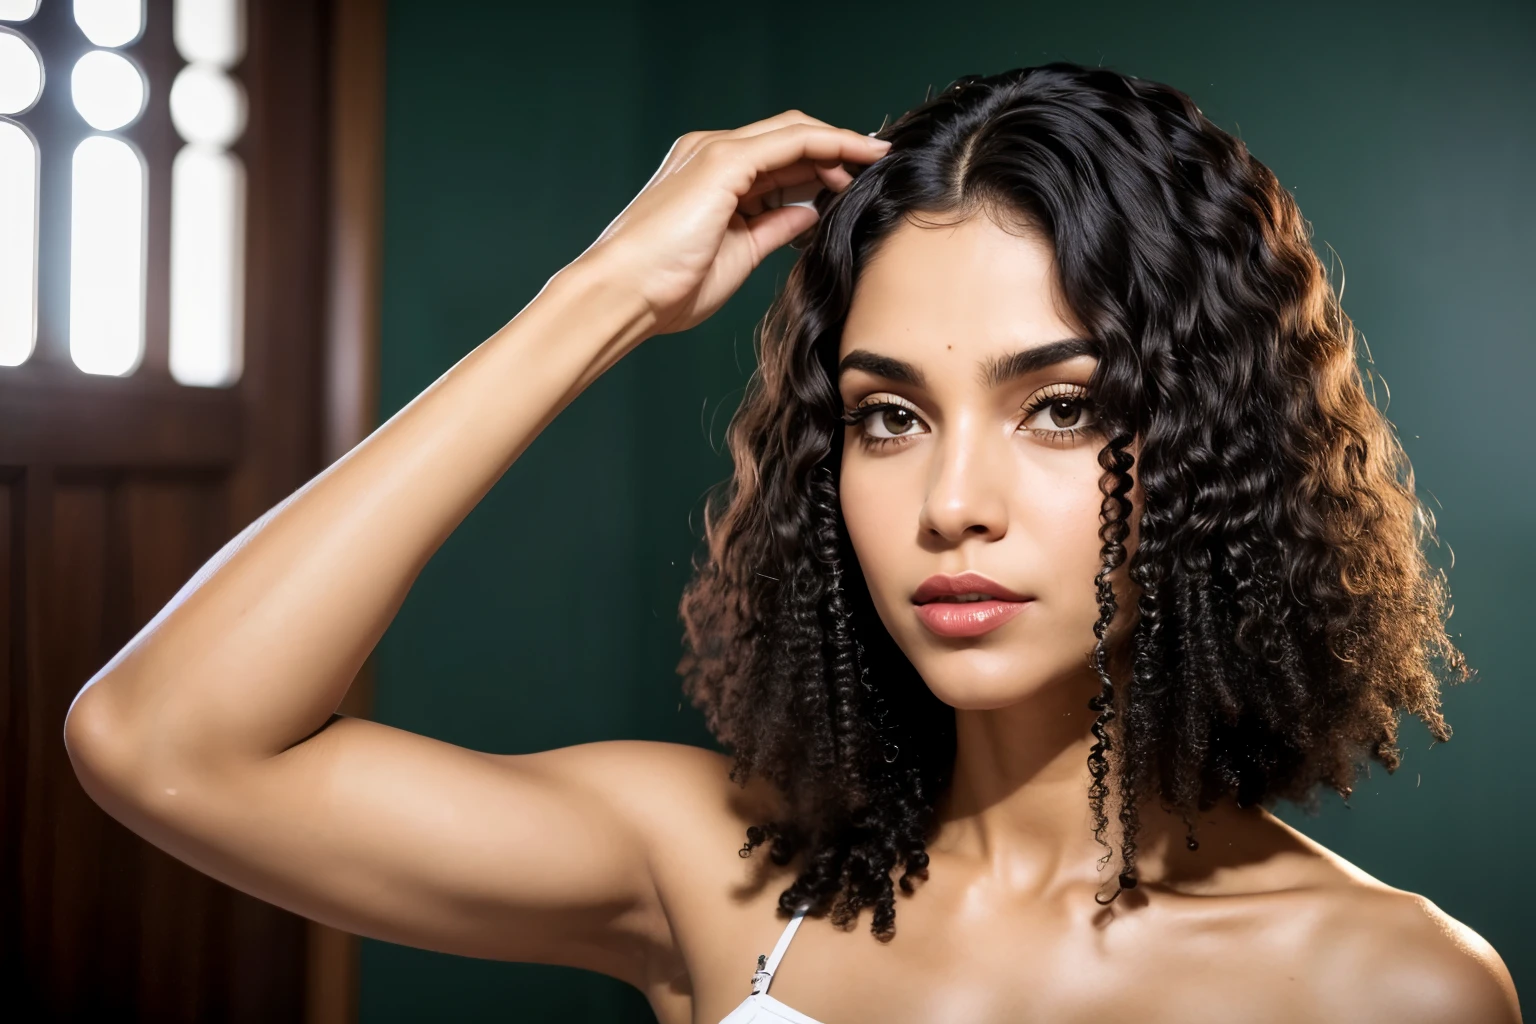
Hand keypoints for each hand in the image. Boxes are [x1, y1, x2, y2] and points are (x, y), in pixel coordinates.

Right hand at [574, 110, 890, 336]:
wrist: (623, 294)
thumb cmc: (666, 287)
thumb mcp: (738, 254)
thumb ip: (773, 227)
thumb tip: (807, 213)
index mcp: (710, 177)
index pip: (777, 158)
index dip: (820, 165)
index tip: (857, 180)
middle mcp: (710, 153)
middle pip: (789, 139)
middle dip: (836, 150)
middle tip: (875, 167)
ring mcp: (714, 152)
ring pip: (793, 133)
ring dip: (839, 144)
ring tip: (875, 161)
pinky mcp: (722, 160)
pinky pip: (790, 141)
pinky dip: (828, 144)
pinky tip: (855, 158)